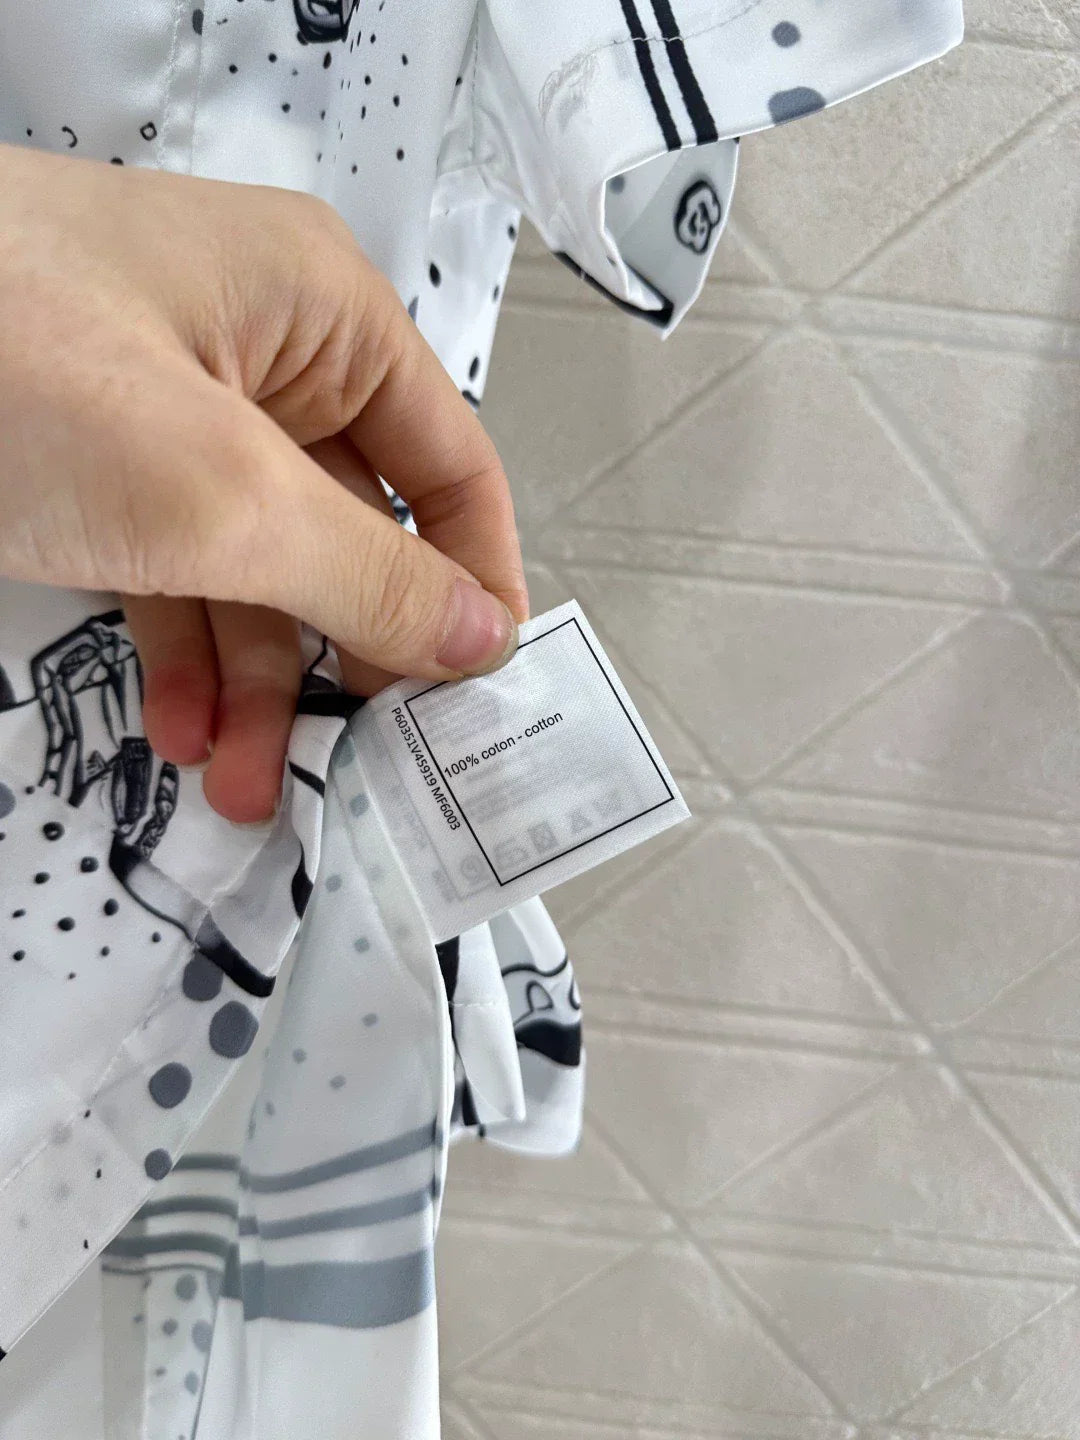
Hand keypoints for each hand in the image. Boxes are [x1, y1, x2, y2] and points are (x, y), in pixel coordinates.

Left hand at [0, 144, 526, 821]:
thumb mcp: (214, 492)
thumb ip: (361, 574)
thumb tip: (472, 631)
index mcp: (319, 312)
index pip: (447, 462)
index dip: (473, 580)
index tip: (476, 687)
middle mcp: (257, 351)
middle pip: (354, 529)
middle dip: (351, 655)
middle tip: (365, 752)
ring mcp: (171, 409)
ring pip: (263, 567)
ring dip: (261, 682)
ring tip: (249, 778)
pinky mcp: (98, 460)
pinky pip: (180, 569)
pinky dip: (188, 654)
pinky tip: (186, 727)